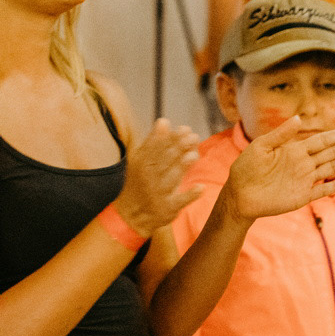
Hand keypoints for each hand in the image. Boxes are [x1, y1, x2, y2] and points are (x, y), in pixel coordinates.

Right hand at [114, 120, 202, 236]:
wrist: (131, 215)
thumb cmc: (143, 182)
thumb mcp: (144, 162)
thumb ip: (156, 143)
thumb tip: (165, 121)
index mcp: (142, 164)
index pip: (153, 149)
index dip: (167, 138)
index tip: (181, 127)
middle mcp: (149, 178)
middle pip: (163, 161)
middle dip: (177, 148)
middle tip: (192, 136)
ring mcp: (159, 194)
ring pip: (171, 179)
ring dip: (182, 167)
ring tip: (194, 155)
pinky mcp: (168, 208)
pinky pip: (179, 201)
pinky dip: (190, 195)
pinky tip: (201, 188)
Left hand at [223, 119, 334, 221]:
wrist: (238, 196)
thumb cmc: (245, 170)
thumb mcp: (260, 147)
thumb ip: (280, 134)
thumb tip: (300, 119)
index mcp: (295, 150)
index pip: (323, 140)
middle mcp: (304, 163)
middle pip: (333, 152)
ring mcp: (305, 180)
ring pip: (332, 167)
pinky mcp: (303, 196)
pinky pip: (324, 189)